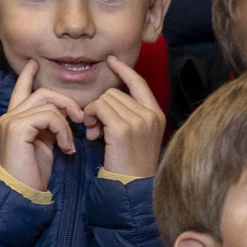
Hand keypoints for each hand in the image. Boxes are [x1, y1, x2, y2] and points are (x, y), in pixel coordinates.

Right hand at [0, 61, 82, 192]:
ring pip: (48, 103)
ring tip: (70, 141)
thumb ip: (48, 125)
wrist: (21, 192)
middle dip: (66, 102)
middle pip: (42, 93)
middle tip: (80, 119)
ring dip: (67, 122)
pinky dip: (63, 130)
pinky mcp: (17, 128)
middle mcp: (9, 116)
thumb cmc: (33, 172)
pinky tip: (65, 147)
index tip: (34, 64)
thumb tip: (64, 113)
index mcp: (14, 120)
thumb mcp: (44, 143)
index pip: (20, 90)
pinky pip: (49, 116)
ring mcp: (11, 121)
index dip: (27, 76)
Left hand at [82, 56, 165, 177]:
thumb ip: (127, 116)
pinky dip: (91, 117)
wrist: (131, 186)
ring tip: (94, 133)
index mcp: (155, 114)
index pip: (139, 83)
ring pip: (105, 99)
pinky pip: (99, 107)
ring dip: (93, 113)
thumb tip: (105, 101)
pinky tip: (92, 134)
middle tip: (95, 128)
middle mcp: (150, 114)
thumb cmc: (128, 163)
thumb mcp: (134, 135)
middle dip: (100, 106)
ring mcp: (139, 120)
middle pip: (114, 92)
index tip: (111, 61)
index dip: (124, 70)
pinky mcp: (124, 128)